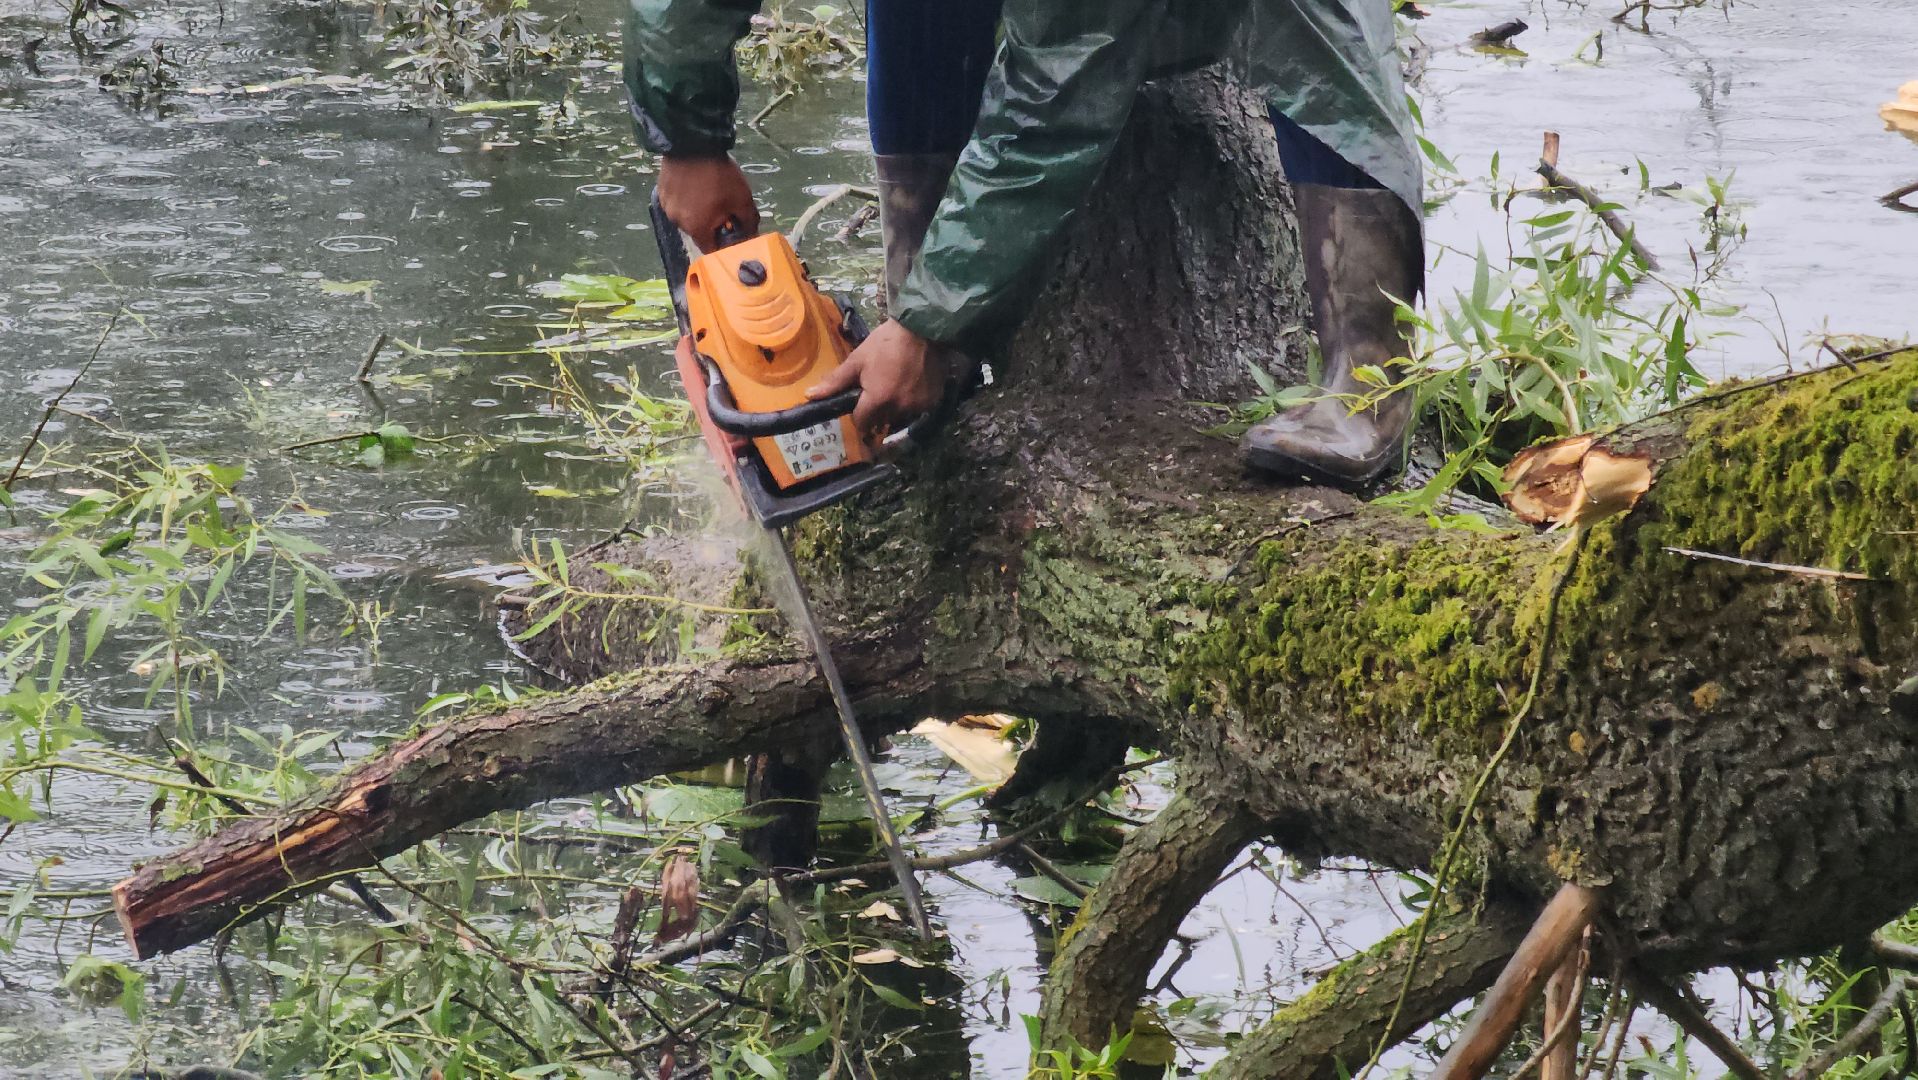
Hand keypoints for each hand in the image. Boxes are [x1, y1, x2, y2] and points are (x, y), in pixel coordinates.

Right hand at [658, 153, 757, 251]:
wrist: (692, 142)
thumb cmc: (719, 175)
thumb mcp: (742, 199)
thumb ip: (748, 222)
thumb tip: (751, 235)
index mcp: (697, 228)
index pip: (711, 250)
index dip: (723, 243)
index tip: (732, 231)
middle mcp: (678, 222)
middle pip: (699, 233)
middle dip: (712, 225)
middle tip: (723, 207)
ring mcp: (667, 207)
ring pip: (687, 218)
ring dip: (698, 212)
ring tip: (708, 192)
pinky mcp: (662, 192)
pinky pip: (677, 204)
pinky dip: (687, 200)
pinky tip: (695, 185)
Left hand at [806, 320, 945, 440]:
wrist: (923, 328)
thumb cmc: (886, 342)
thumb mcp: (857, 360)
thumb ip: (835, 382)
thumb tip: (809, 396)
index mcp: (877, 400)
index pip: (861, 422)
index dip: (858, 413)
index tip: (861, 400)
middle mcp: (899, 408)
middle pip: (880, 421)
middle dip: (877, 410)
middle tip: (879, 388)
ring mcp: (918, 406)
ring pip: (900, 416)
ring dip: (895, 407)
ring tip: (897, 384)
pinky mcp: (933, 401)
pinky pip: (917, 409)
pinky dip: (913, 401)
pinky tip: (913, 383)